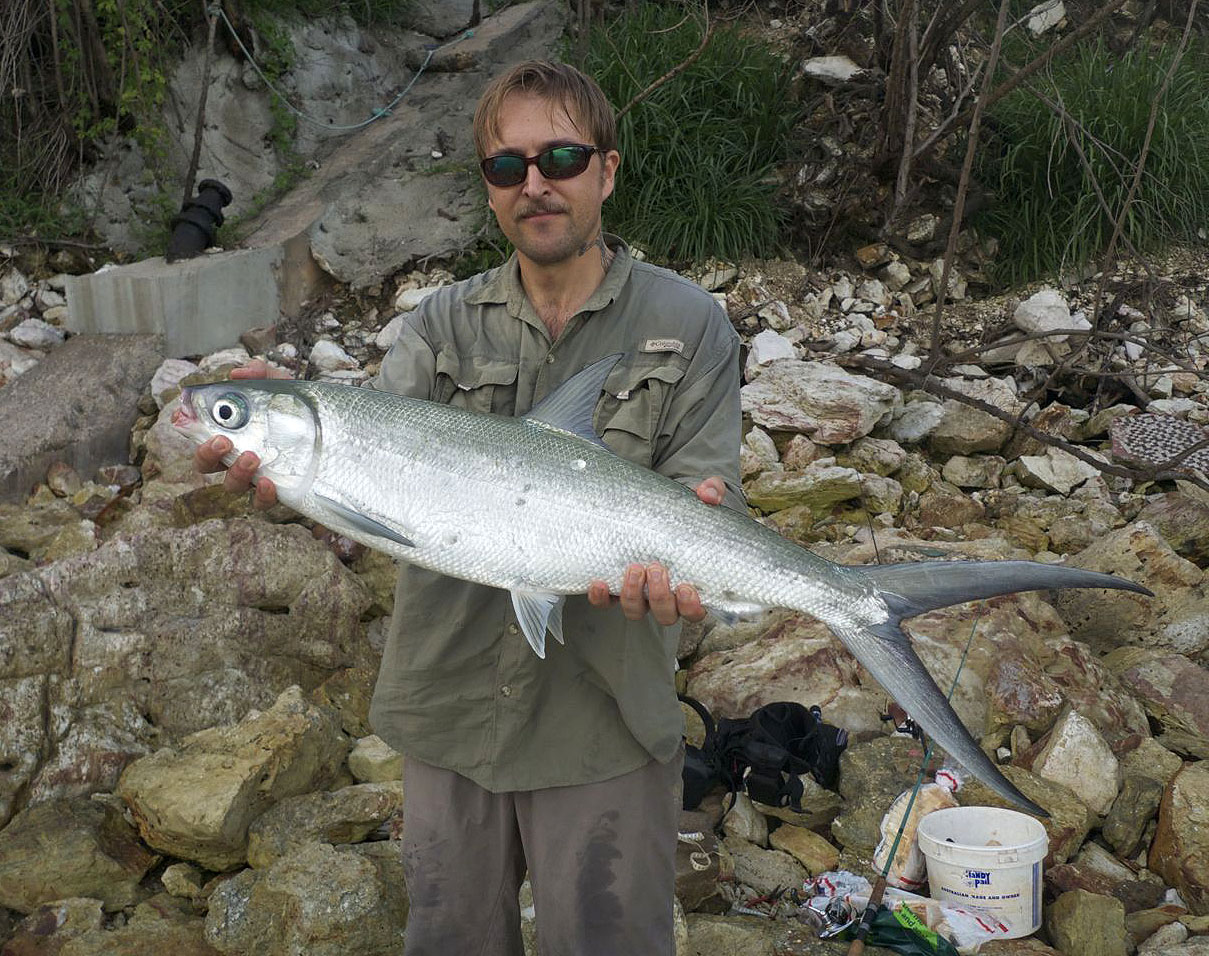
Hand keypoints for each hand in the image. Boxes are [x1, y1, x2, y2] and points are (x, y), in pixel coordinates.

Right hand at [191, 360, 290, 509]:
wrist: (335, 428)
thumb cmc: (298, 408)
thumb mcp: (282, 386)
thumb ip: (261, 375)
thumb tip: (237, 374)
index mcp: (234, 434)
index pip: (201, 436)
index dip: (188, 431)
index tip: (182, 420)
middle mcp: (239, 457)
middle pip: (207, 465)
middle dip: (207, 454)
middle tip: (223, 441)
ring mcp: (257, 476)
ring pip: (231, 485)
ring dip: (235, 473)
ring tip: (252, 457)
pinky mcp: (279, 492)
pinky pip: (261, 503)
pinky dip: (261, 496)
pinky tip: (269, 483)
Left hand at [587, 476, 727, 624]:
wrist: (657, 511)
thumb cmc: (685, 514)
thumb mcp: (700, 501)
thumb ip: (711, 493)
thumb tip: (707, 493)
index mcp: (691, 586)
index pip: (695, 611)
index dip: (691, 607)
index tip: (686, 587)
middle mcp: (665, 596)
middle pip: (665, 614)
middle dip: (660, 596)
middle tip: (656, 568)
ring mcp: (640, 594)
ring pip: (636, 611)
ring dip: (633, 595)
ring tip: (634, 568)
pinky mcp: (616, 587)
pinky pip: (607, 602)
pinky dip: (602, 598)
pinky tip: (598, 583)